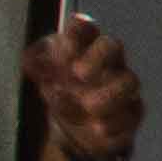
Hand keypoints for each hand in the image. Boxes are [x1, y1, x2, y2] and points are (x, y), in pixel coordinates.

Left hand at [20, 16, 141, 160]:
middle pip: (112, 46)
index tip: (63, 47)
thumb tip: (30, 61)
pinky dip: (116, 122)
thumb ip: (36, 64)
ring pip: (129, 81)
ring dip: (109, 94)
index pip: (84, 28)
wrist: (78, 132)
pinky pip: (131, 114)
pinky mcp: (131, 112)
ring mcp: (122, 86)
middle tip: (78, 74)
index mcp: (85, 47)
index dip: (77, 32)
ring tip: (88, 106)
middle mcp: (108, 62)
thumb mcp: (43, 76)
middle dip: (97, 57)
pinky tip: (100, 128)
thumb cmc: (63, 91)